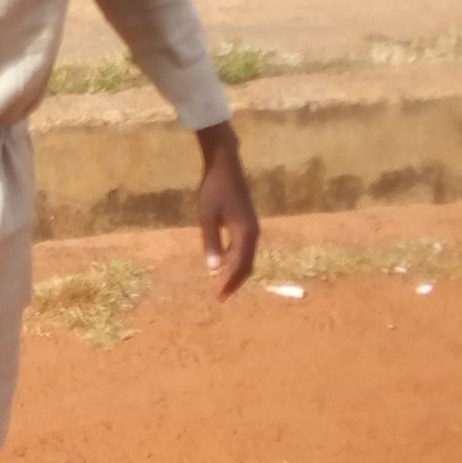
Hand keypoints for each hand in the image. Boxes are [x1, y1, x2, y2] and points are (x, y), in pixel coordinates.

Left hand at [195, 123, 258, 298]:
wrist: (225, 166)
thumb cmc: (214, 190)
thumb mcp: (207, 217)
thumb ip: (211, 242)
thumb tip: (213, 269)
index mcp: (245, 234)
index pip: (239, 266)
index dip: (229, 283)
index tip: (218, 297)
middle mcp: (253, 234)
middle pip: (247, 265)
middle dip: (234, 281)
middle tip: (221, 296)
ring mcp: (253, 228)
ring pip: (247, 257)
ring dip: (236, 272)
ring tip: (222, 284)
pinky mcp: (248, 223)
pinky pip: (245, 248)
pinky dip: (236, 260)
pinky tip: (224, 262)